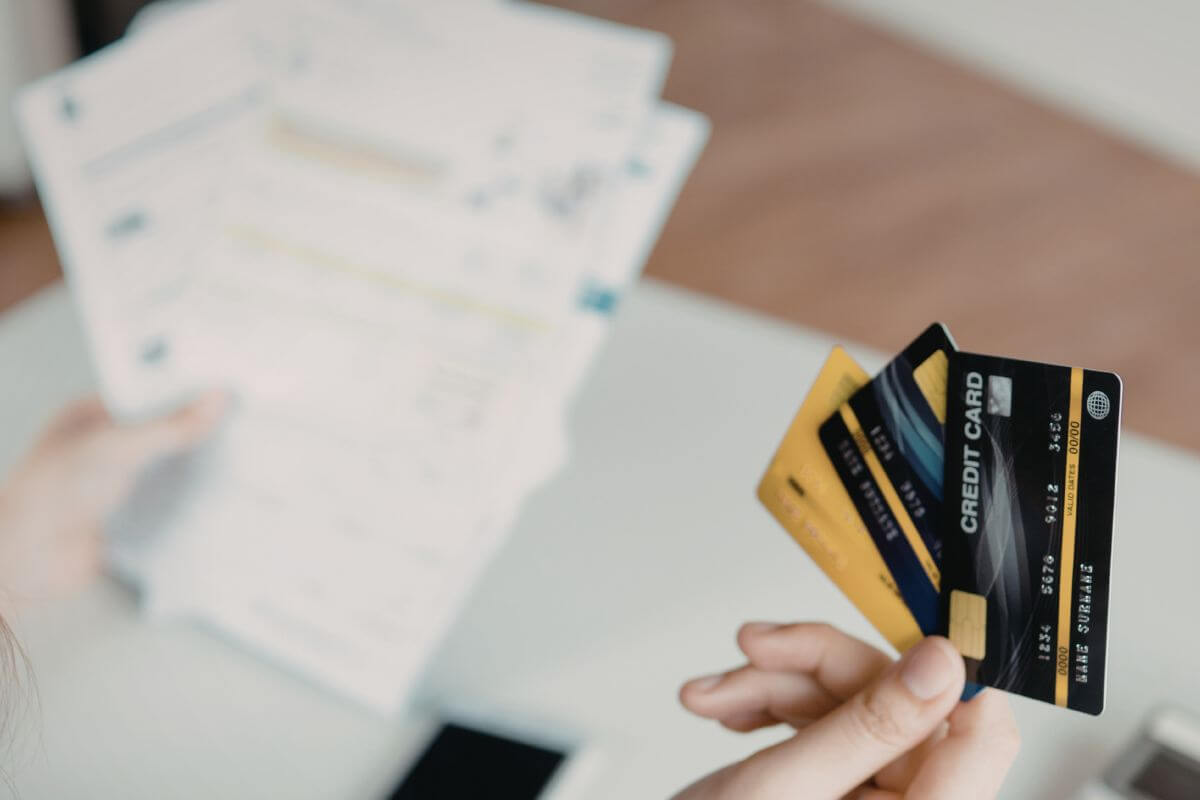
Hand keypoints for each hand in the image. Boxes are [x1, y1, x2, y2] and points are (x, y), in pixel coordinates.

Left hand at [0, 392, 226, 605]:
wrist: (27, 563)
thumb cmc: (48, 498)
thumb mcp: (116, 449)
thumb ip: (169, 426)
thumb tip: (213, 401)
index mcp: (91, 414)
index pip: (150, 391)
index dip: (185, 389)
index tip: (225, 389)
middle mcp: (102, 444)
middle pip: (162, 427)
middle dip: (195, 427)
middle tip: (237, 420)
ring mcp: (114, 479)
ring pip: (167, 463)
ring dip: (194, 463)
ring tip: (233, 452)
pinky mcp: (126, 513)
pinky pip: (167, 498)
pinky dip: (188, 496)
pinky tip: (210, 492)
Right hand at [673, 623, 1018, 799]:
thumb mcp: (786, 787)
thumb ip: (870, 725)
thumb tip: (942, 662)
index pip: (982, 733)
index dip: (945, 671)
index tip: (892, 625)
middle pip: (899, 702)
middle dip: (814, 668)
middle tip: (752, 648)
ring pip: (853, 702)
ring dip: (778, 684)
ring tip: (713, 695)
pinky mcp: (842, 788)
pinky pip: (828, 724)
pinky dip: (775, 706)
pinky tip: (728, 710)